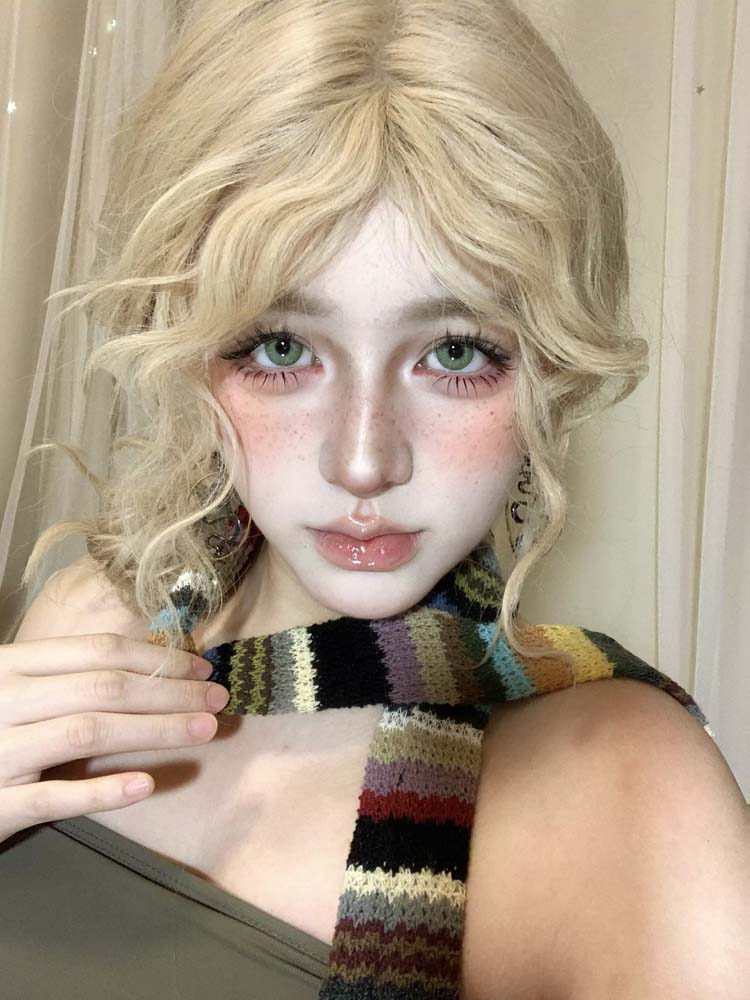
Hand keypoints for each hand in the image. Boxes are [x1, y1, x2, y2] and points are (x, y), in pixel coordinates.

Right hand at [0, 633, 228, 843]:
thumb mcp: (11, 689)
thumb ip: (61, 677)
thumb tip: (144, 669)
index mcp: (11, 666)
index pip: (97, 652)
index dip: (155, 657)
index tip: (200, 667)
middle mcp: (5, 701)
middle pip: (104, 688)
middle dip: (170, 692)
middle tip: (218, 699)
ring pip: (88, 731)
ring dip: (155, 730)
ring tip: (204, 730)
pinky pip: (54, 797)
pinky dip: (101, 791)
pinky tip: (145, 785)